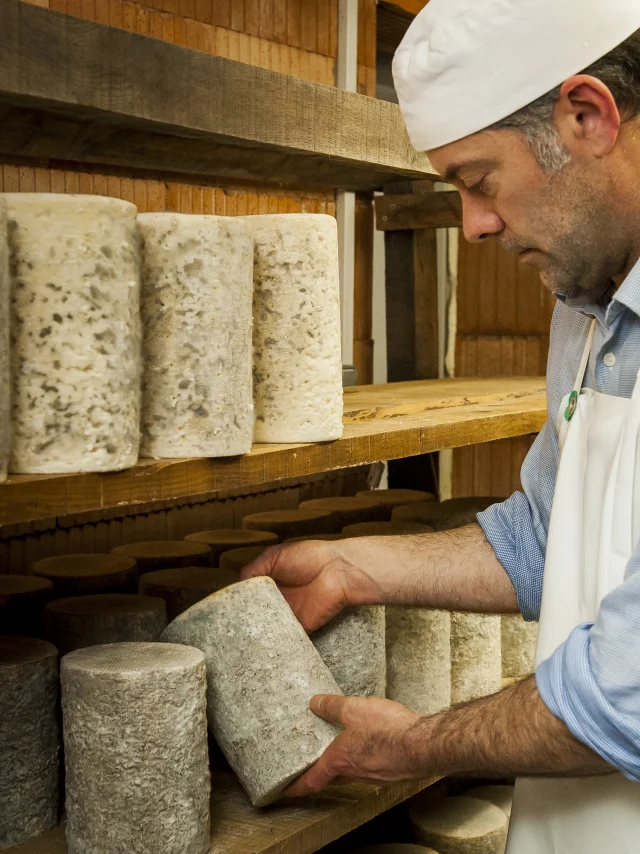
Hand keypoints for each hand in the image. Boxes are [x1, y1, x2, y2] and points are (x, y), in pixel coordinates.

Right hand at [241, 541, 381, 631]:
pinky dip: (273, 641)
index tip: (223, 610)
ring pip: (267, 627)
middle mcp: (277, 600)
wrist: (336, 572)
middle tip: (228, 628)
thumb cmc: (308, 558)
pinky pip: (283, 638)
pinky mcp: (299, 628)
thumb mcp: (274, 557)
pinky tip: (257, 645)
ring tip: (238, 639)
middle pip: (255, 614)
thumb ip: (253, 570)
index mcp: (270, 582)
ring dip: (256, 631)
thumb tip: (237, 585)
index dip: (237, 602)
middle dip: (244, 620)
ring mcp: (287, 615)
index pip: (249, 596)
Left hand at [284, 694, 423, 796]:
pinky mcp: (391, 771)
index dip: (296, 786)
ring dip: (344, 764)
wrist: (423, 745)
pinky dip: (364, 758)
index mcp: (339, 761)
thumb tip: (315, 703)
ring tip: (341, 749)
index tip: (286, 791)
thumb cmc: (388, 730)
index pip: (312, 781)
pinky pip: (370, 767)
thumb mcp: (353, 709)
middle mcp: (355, 773)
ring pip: (352, 773)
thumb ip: (332, 706)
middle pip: (331, 778)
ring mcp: (374, 775)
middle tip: (311, 765)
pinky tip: (371, 744)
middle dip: (321, 773)